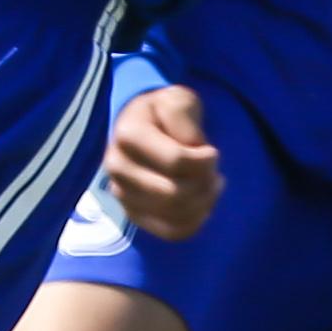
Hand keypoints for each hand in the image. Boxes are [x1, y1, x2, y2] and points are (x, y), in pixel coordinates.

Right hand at [105, 85, 222, 239]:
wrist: (144, 127)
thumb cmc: (165, 113)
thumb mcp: (177, 98)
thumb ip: (185, 117)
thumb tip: (191, 149)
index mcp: (127, 135)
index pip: (176, 161)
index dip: (205, 161)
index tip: (212, 152)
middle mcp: (117, 168)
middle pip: (175, 193)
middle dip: (205, 184)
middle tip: (213, 172)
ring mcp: (122, 195)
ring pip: (175, 215)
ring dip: (204, 202)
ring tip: (211, 185)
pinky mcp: (133, 215)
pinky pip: (171, 232)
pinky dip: (195, 221)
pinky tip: (203, 203)